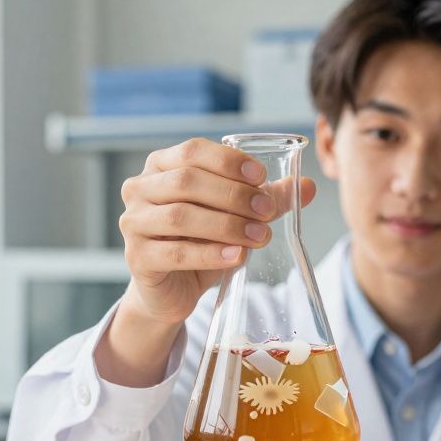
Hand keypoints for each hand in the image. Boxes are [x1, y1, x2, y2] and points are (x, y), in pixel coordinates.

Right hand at [117, 137, 316, 325]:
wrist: (171, 290)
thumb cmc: (200, 243)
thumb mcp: (235, 217)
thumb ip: (266, 199)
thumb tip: (307, 186)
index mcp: (161, 166)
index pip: (191, 151)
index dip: (228, 162)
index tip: (262, 177)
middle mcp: (140, 189)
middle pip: (186, 181)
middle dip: (233, 196)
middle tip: (268, 212)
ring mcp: (133, 223)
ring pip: (181, 217)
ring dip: (226, 225)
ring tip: (259, 236)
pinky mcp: (137, 258)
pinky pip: (176, 253)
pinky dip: (210, 254)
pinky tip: (237, 257)